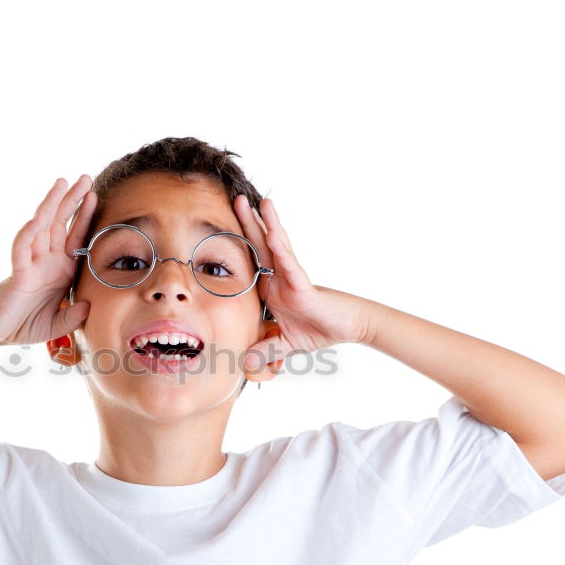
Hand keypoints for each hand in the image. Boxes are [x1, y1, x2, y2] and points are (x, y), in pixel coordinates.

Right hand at [0, 175, 95, 348]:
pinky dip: (30, 232)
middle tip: (85, 178)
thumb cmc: (22, 325)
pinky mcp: (18, 271)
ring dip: (52, 204)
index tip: (95, 197)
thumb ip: (73, 317)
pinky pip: (22, 247)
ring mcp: (32, 263)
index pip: (76, 238)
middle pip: (61, 224)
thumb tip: (88, 306)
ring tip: (63, 182)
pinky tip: (39, 217)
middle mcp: (46, 261)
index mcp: (60, 271)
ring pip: (42, 227)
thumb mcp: (57, 325)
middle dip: (73, 201)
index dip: (85, 218)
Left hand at [233, 194, 370, 371]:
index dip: (234, 246)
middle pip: (259, 246)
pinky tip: (273, 233)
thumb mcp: (283, 344)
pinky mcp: (304, 286)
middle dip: (247, 223)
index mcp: (269, 289)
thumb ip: (263, 351)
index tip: (216, 230)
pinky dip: (281, 251)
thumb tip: (244, 366)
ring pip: (276, 248)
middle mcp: (278, 279)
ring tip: (260, 202)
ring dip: (267, 224)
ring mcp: (291, 279)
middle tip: (235, 198)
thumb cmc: (318, 329)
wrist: (348, 329)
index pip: (248, 264)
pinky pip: (290, 266)